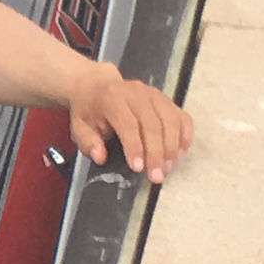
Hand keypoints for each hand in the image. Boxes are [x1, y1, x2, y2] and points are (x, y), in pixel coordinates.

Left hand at [67, 61, 191, 182]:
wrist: (97, 87)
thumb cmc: (89, 111)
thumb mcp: (79, 126)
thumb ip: (87, 142)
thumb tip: (100, 158)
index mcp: (112, 98)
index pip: (128, 124)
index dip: (135, 147)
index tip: (138, 168)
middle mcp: (136, 93)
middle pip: (152, 124)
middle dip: (156, 153)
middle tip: (157, 176)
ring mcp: (155, 95)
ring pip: (170, 121)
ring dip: (172, 148)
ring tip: (167, 169)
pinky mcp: (167, 100)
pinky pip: (182, 118)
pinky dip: (185, 136)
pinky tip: (180, 154)